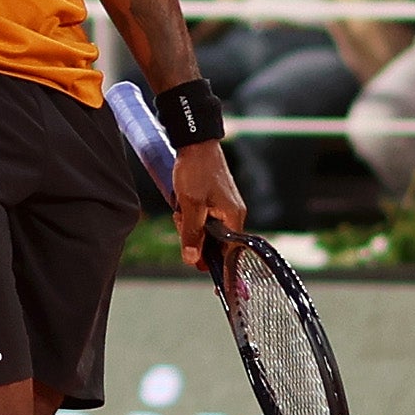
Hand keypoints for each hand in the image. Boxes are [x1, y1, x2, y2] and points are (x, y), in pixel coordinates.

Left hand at [171, 139, 244, 268]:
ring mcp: (225, 207)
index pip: (228, 253)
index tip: (201, 271)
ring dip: (190, 225)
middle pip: (215, 243)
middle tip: (181, 221)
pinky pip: (204, 218)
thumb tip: (192, 260)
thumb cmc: (196, 171)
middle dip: (195, 237)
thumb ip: (192, 234)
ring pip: (206, 230)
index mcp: (234, 218)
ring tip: (180, 209)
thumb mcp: (191, 205)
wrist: (196, 143)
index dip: (213, 262)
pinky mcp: (216, 201)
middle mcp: (233, 215)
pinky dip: (191, 216)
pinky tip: (182, 204)